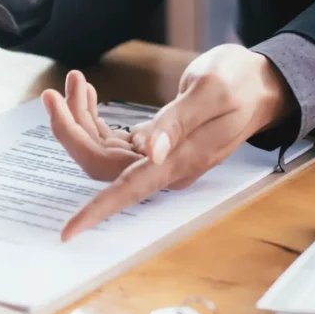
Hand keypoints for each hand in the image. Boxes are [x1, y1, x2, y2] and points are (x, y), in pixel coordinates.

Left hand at [43, 45, 294, 240]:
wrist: (261, 84)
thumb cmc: (240, 82)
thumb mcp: (211, 90)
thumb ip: (177, 121)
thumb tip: (148, 151)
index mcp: (180, 160)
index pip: (129, 190)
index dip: (96, 211)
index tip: (68, 232)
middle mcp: (166, 167)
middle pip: (101, 164)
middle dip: (70, 131)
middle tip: (53, 93)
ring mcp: (159, 157)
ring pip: (101, 149)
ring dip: (79, 118)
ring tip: (74, 81)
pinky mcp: (155, 144)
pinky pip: (111, 139)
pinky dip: (93, 117)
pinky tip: (88, 93)